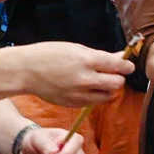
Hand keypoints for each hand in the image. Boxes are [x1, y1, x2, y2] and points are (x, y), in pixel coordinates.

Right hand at [18, 41, 133, 105]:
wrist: (25, 71)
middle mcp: (85, 79)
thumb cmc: (49, 55)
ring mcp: (79, 93)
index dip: (127, 66)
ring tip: (100, 81)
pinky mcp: (74, 104)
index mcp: (87, 60)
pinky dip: (96, 96)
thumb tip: (120, 57)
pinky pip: (94, 103)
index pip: (119, 66)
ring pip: (108, 96)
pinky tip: (88, 88)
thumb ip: (100, 56)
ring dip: (109, 89)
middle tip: (112, 73)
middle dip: (118, 78)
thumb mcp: (76, 49)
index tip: (127, 65)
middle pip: (117, 83)